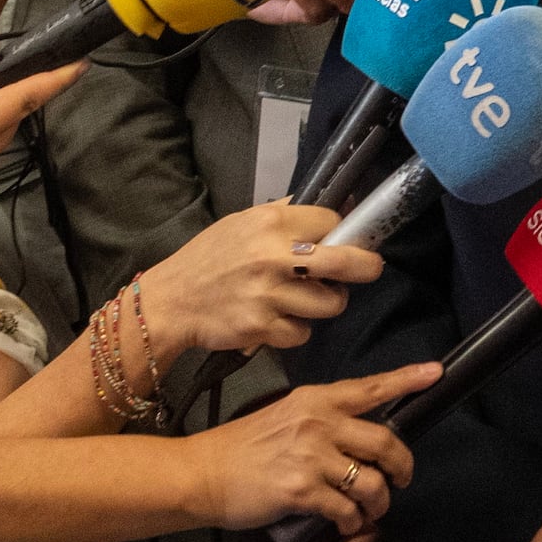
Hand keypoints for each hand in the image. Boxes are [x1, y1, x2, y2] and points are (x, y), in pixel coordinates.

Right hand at [138, 199, 385, 361]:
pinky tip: (280, 320)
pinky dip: (297, 330)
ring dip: (327, 303)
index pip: (331, 222)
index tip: (341, 241)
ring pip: (331, 304)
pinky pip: (303, 333)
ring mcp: (269, 295)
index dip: (341, 232)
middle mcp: (273, 257)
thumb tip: (337, 208)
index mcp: (270, 223)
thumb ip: (286, 214)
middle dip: (367, 267)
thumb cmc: (210, 258)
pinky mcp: (262, 328)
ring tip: (310, 299)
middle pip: (346, 261)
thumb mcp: (242, 222)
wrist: (172, 300)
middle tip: (369, 269)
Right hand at [191, 366, 433, 541]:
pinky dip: (352, 521)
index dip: (407, 381)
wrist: (203, 473)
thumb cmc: (241, 448)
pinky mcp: (301, 490)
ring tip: (369, 509)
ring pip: (371, 482)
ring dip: (378, 502)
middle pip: (384, 441)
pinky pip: (347, 509)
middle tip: (401, 479)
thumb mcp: (284, 416)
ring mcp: (310, 457)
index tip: (434, 374)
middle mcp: (317, 423)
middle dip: (402, 466)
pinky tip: (344, 522)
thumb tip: (358, 441)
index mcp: (315, 400)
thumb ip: (322, 421)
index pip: (369, 388)